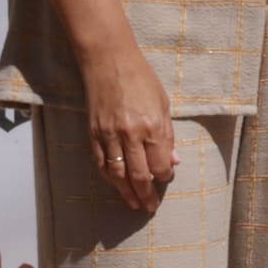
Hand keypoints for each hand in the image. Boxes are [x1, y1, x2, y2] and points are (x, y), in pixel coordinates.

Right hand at [78, 38, 179, 215]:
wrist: (108, 61)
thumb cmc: (141, 79)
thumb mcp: (163, 104)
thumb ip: (167, 135)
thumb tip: (173, 161)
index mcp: (152, 126)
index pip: (160, 164)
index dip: (164, 176)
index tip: (166, 177)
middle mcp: (130, 134)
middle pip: (139, 175)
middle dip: (146, 194)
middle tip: (149, 206)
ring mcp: (109, 135)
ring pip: (117, 174)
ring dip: (126, 192)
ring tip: (134, 203)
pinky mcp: (93, 133)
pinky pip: (100, 163)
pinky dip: (108, 177)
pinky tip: (115, 185)